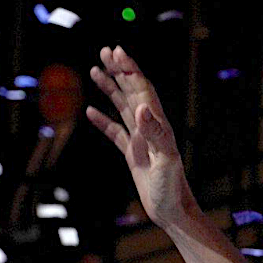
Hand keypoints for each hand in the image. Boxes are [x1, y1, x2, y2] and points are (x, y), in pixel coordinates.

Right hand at [87, 45, 197, 229]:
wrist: (172, 212)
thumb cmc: (172, 188)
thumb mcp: (164, 161)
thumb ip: (155, 134)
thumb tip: (141, 107)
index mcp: (158, 126)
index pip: (142, 90)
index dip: (130, 70)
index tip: (116, 51)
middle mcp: (150, 129)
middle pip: (132, 92)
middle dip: (119, 71)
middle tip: (104, 50)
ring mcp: (141, 141)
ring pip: (123, 107)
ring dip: (110, 88)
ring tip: (96, 70)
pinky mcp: (133, 155)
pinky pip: (115, 132)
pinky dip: (103, 120)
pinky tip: (90, 111)